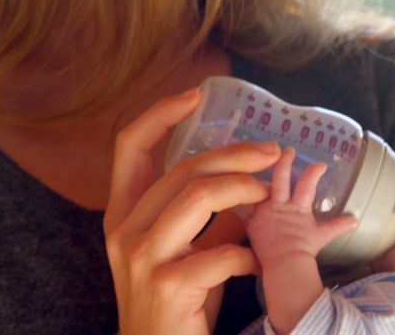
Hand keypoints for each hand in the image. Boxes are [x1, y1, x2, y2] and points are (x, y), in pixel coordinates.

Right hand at [103, 88, 281, 334]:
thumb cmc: (177, 300)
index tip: (195, 95)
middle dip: (235, 153)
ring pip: (198, 196)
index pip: (129, 147)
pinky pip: (220, 252)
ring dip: (243, 189)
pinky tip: (257, 263)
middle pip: (183, 168)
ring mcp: (142, 258)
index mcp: (123, 214)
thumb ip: (208, 215)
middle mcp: (124, 230)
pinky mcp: (167, 286)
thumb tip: (249, 180)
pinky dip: (247, 254)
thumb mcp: (185, 249)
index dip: (160, 114)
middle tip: (271, 151)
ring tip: (266, 198)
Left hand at [245, 148, 357, 270]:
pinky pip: (249, 213)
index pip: (308, 182)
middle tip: (287, 149)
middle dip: (284, 160)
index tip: (320, 165)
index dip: (314, 171)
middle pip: (280, 176)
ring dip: (261, 180)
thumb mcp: (322, 236)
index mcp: (298, 207)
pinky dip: (252, 211)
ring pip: (261, 189)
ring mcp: (263, 213)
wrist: (284, 265)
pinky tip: (247, 206)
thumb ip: (337, 226)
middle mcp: (280, 205)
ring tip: (261, 171)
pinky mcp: (251, 223)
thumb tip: (355, 221)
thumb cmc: (304, 251)